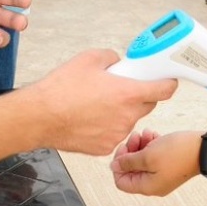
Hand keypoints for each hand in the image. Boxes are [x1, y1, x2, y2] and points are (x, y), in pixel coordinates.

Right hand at [27, 50, 177, 155]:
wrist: (38, 117)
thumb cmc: (61, 88)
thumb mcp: (90, 58)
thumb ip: (112, 58)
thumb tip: (118, 63)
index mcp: (129, 94)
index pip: (165, 90)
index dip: (168, 83)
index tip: (167, 79)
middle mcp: (127, 116)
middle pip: (147, 104)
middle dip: (140, 95)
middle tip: (123, 88)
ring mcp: (117, 134)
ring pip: (129, 119)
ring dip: (122, 112)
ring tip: (99, 104)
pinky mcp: (104, 147)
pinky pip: (114, 133)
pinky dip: (108, 126)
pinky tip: (91, 118)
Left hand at [111, 129, 199, 195]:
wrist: (205, 149)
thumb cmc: (177, 152)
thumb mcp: (148, 155)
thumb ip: (128, 162)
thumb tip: (114, 167)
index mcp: (147, 186)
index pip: (121, 181)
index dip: (119, 164)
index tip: (124, 147)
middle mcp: (154, 185)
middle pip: (132, 170)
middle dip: (131, 151)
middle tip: (135, 135)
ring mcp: (164, 175)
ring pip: (143, 162)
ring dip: (141, 146)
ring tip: (146, 132)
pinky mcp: (171, 166)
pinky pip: (155, 158)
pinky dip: (152, 146)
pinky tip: (154, 135)